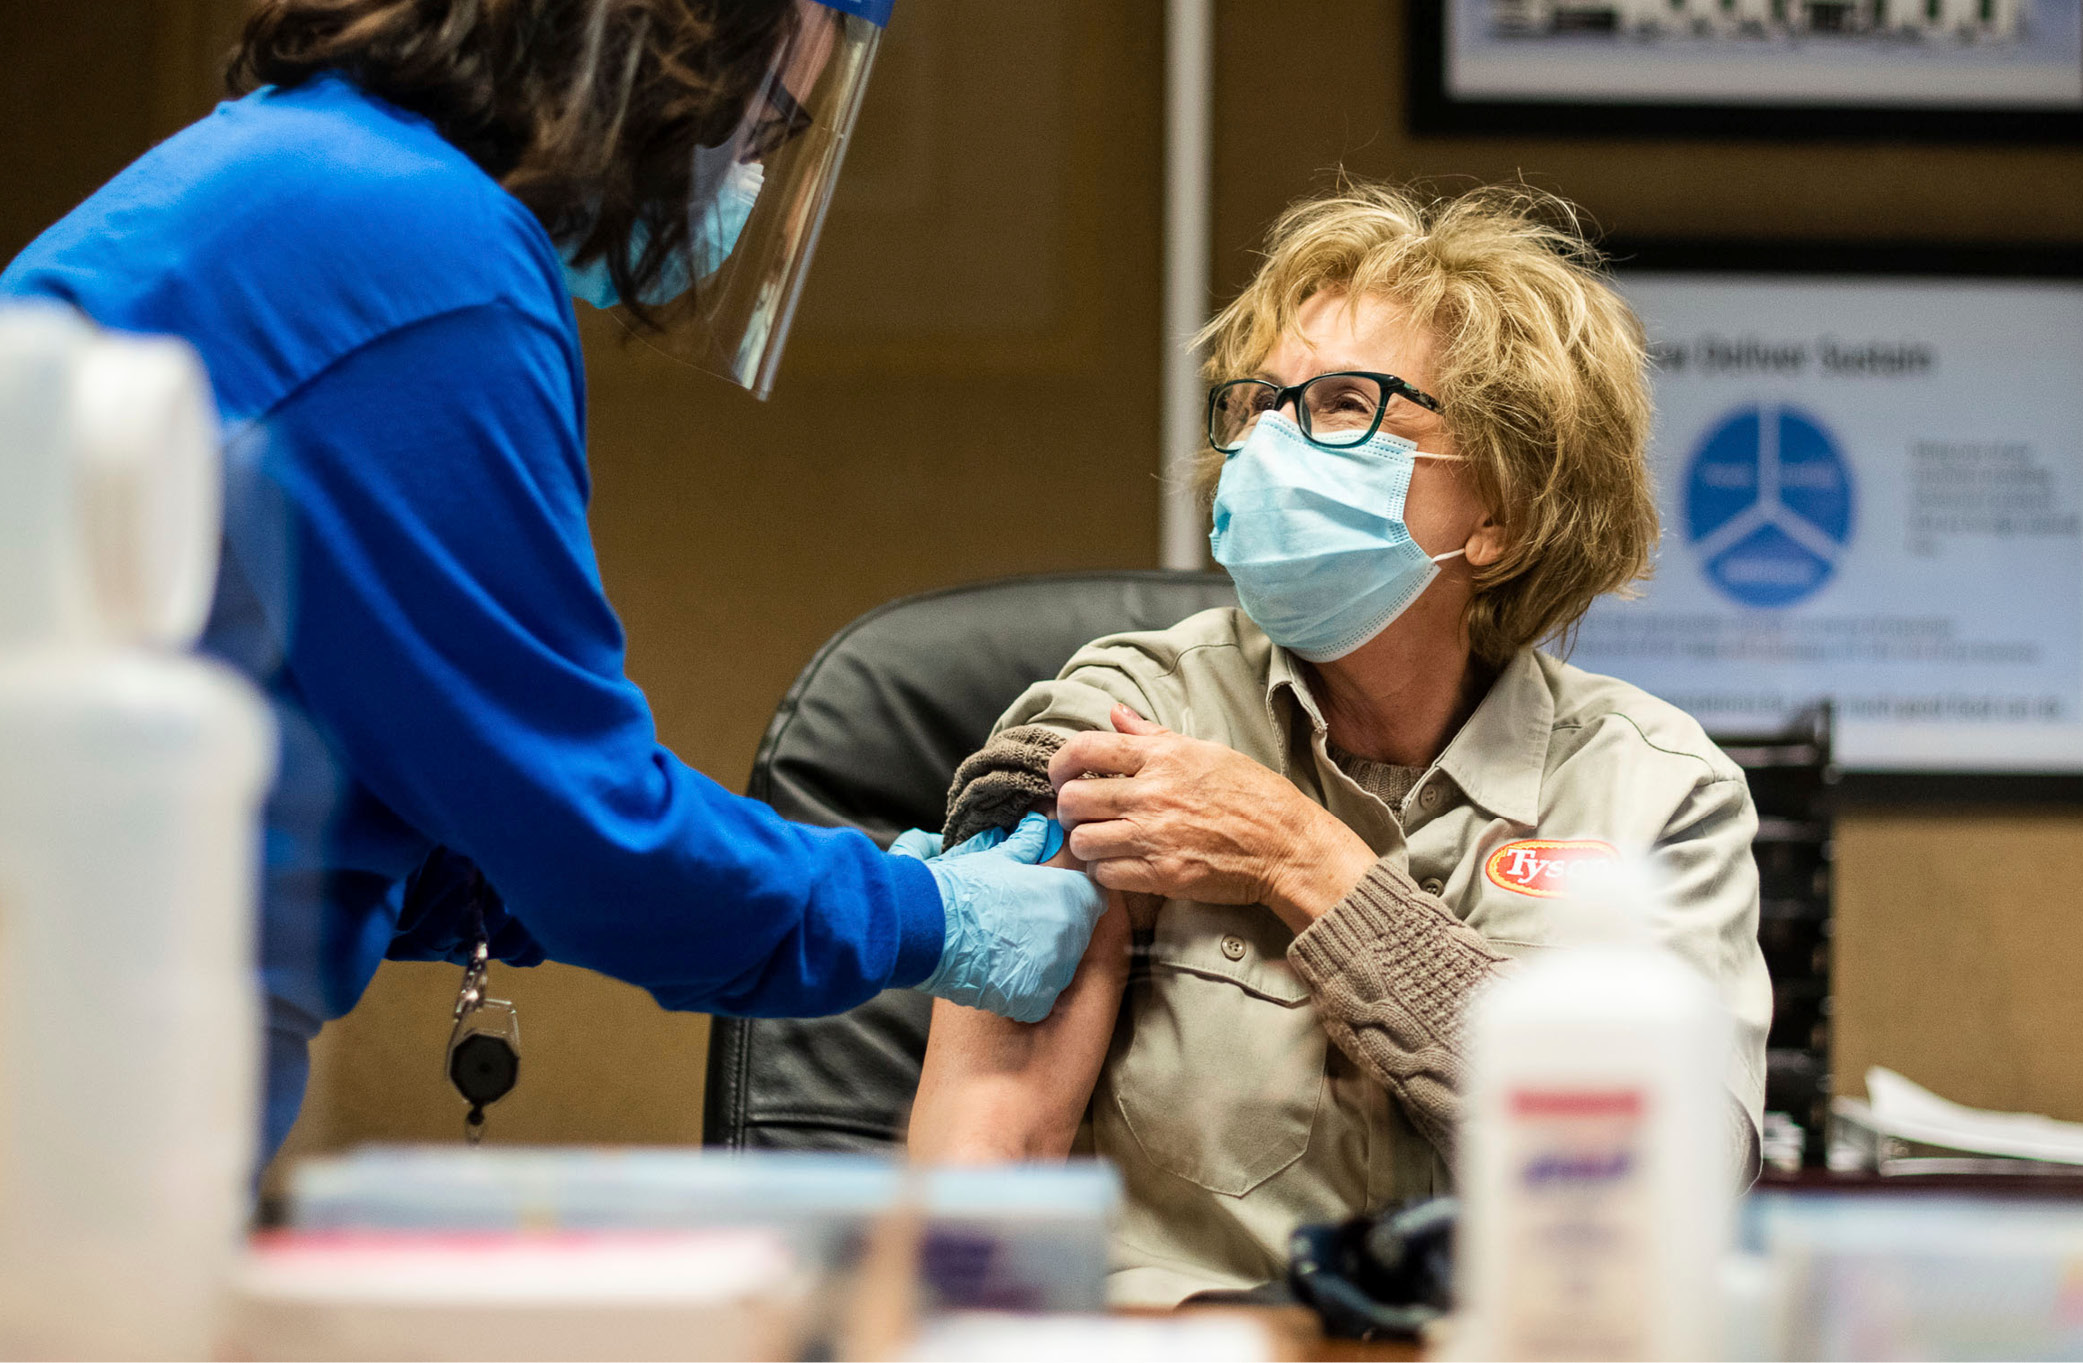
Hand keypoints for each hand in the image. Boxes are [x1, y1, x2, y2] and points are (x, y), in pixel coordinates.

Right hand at [907, 813, 1106, 1022]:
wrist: (929, 925)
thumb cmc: (963, 887)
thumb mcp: (997, 858)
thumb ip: (1026, 844)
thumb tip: (1038, 826)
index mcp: (1069, 895)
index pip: (1093, 898)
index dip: (1072, 898)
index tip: (1050, 901)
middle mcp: (1070, 934)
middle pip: (1077, 934)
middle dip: (1055, 930)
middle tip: (1020, 925)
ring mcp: (1055, 970)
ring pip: (1060, 967)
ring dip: (1041, 961)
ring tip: (1005, 950)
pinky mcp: (1035, 999)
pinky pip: (1040, 998)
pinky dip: (1023, 992)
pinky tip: (1000, 976)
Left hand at [1051, 706, 1377, 931]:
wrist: (1286, 845)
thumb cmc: (1252, 795)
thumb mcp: (1206, 751)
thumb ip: (1153, 736)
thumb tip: (1116, 713)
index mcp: (1162, 758)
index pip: (1085, 749)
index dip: (1060, 763)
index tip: (1060, 775)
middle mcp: (1152, 795)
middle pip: (1073, 799)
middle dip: (1068, 808)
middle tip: (1079, 814)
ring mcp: (1154, 837)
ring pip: (1082, 842)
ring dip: (1083, 843)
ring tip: (1098, 841)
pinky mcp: (1161, 875)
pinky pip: (1105, 874)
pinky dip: (1103, 871)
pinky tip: (1117, 864)